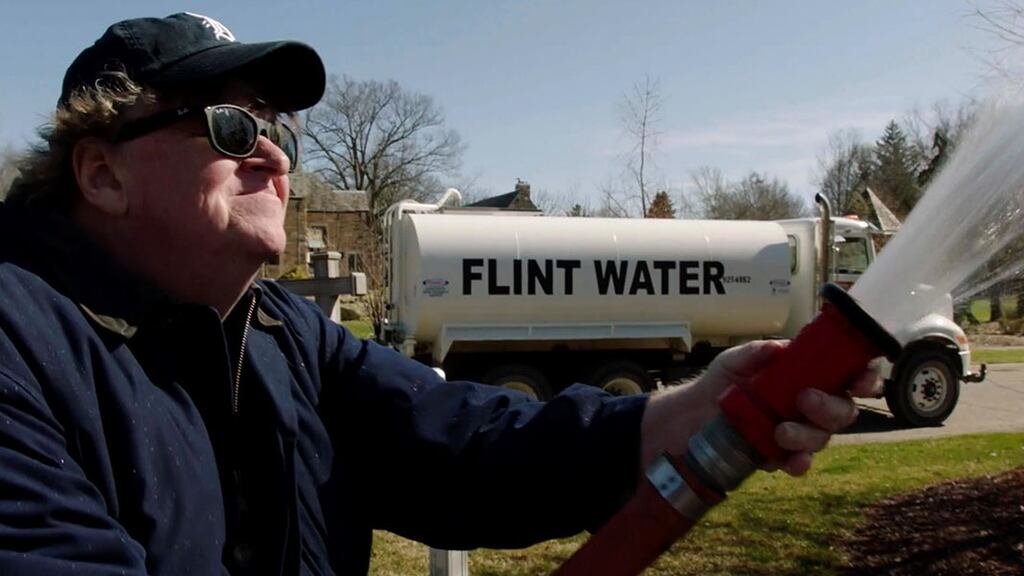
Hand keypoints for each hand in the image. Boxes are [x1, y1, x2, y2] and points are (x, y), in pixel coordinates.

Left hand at [639, 340, 879, 477]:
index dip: (864, 378)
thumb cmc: (722, 381)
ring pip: (822, 438)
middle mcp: (810, 405)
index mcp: (807, 376)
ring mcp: (798, 432)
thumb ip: (756, 352)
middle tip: (805, 399)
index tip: (860, 381)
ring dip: (808, 435)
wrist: (692, 415)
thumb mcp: (734, 359)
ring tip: (781, 431)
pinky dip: (799, 463)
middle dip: (831, 407)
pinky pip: (799, 463)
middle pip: (843, 411)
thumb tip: (778, 349)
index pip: (848, 376)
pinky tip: (791, 461)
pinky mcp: (780, 455)